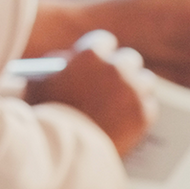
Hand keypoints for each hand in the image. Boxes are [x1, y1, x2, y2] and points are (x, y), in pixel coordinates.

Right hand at [25, 31, 158, 154]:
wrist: (61, 148)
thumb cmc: (45, 113)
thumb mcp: (40, 80)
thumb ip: (59, 65)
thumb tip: (71, 61)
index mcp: (91, 53)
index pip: (104, 41)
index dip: (99, 51)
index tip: (98, 59)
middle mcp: (116, 67)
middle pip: (129, 59)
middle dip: (121, 68)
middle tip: (114, 79)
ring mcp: (133, 91)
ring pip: (145, 81)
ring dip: (135, 87)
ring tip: (125, 99)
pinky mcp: (143, 115)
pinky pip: (149, 105)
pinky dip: (140, 110)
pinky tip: (129, 118)